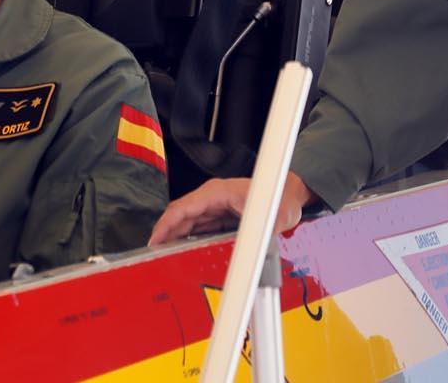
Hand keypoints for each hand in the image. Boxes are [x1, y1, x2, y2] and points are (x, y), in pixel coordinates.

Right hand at [147, 172, 312, 245]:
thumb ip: (257, 235)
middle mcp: (213, 197)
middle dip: (165, 234)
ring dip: (176, 238)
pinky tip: (184, 251)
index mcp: (217, 192)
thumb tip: (244, 252)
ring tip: (164, 255)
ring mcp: (217, 206)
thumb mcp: (271, 217)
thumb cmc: (282, 199)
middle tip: (154, 255)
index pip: (182, 208)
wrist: (293, 195)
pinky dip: (189, 238)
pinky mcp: (222, 215)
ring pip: (188, 222)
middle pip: (181, 216)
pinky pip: (200, 227)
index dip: (165, 225)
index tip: (154, 241)